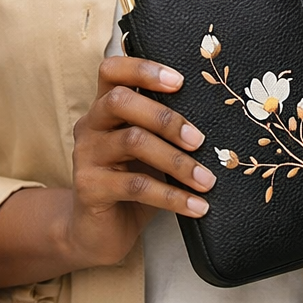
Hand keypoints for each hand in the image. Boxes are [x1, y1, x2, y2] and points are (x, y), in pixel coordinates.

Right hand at [66, 55, 215, 269]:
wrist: (98, 233)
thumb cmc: (132, 181)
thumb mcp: (148, 149)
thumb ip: (163, 128)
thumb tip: (216, 117)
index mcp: (105, 106)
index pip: (112, 69)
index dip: (143, 69)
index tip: (180, 81)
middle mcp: (91, 124)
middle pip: (121, 100)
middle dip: (165, 117)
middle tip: (199, 140)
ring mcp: (85, 155)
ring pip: (133, 142)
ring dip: (177, 161)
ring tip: (207, 180)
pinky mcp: (89, 188)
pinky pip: (135, 186)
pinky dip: (172, 196)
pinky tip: (197, 206)